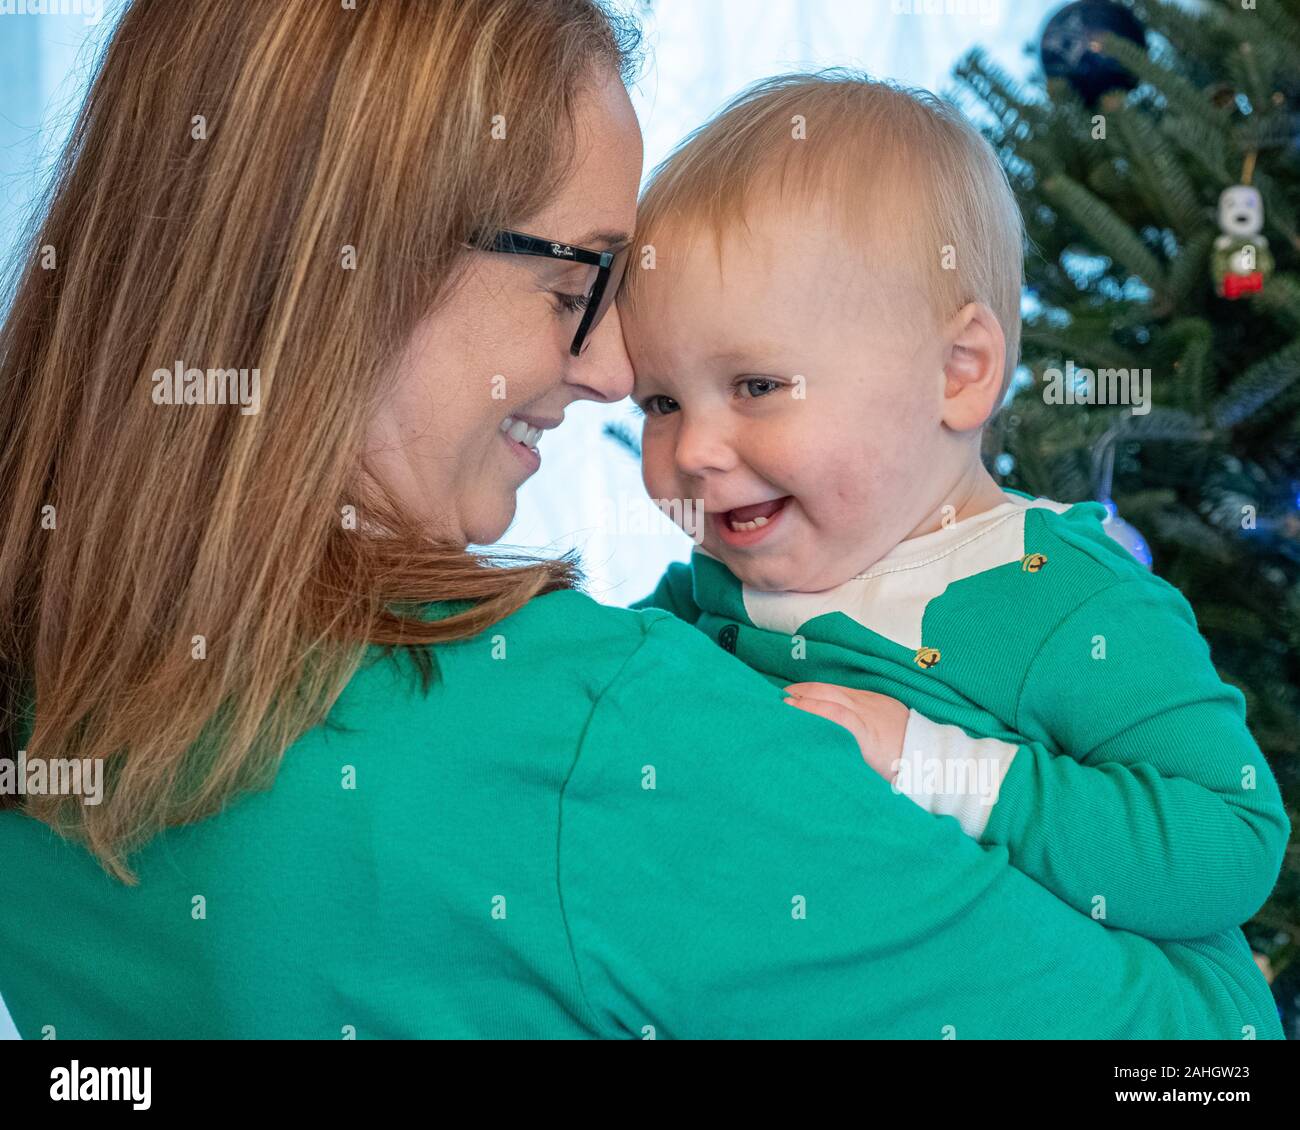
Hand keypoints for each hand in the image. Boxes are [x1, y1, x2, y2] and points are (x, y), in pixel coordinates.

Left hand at [783, 682, 909, 781]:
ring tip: (782, 702)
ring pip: (827, 696)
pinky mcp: (864, 728)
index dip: (815, 691)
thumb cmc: (909, 755)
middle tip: (782, 695)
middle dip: (804, 690)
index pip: (837, 692)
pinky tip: (795, 709)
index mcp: (874, 703)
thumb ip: (866, 735)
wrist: (931, 760)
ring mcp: (866, 713)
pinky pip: (833, 712)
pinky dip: (812, 708)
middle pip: (829, 690)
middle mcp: (868, 702)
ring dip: (802, 698)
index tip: (796, 695)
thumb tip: (845, 743)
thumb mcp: (887, 738)